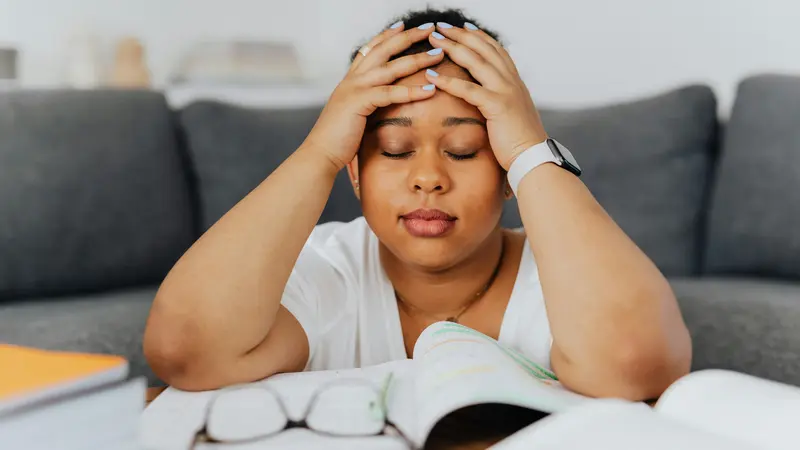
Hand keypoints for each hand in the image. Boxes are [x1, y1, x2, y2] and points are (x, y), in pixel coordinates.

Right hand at [302, 22, 444, 170]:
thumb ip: (367, 104)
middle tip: (429, 27)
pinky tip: (430, 90)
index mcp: (351, 81)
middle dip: (407, 37)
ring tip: (438, 54)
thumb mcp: (354, 115)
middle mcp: (352, 80)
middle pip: (383, 50)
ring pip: (391, 67)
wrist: (321, 153)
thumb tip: (382, 105)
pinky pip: (390, 93)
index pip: (370, 50)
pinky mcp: (359, 102)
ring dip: (417, 59)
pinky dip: (412, 91)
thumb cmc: (339, 140)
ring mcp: (354, 88)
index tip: (403, 26)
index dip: (386, 36)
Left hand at [423, 23, 547, 170]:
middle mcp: (511, 81)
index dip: (478, 36)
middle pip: (483, 49)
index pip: (495, 50)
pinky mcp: (497, 105)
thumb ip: (503, 100)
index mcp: (515, 82)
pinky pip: (468, 89)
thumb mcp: (513, 113)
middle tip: (440, 26)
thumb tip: (492, 98)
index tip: (463, 27)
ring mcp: (505, 91)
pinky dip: (448, 81)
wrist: (533, 157)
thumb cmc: (520, 141)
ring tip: (433, 40)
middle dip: (460, 34)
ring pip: (476, 61)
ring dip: (452, 47)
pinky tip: (432, 75)